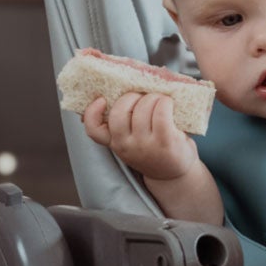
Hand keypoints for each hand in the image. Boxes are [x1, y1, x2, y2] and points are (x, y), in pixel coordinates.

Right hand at [80, 93, 198, 181]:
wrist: (173, 175)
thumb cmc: (153, 151)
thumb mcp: (133, 143)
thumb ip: (124, 126)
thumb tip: (126, 90)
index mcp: (115, 142)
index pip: (94, 129)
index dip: (93, 112)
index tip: (101, 99)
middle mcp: (126, 145)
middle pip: (119, 111)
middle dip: (131, 96)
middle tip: (142, 97)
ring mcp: (145, 145)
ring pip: (142, 107)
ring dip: (153, 97)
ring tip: (160, 100)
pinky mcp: (165, 141)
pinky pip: (161, 112)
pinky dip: (165, 102)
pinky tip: (169, 104)